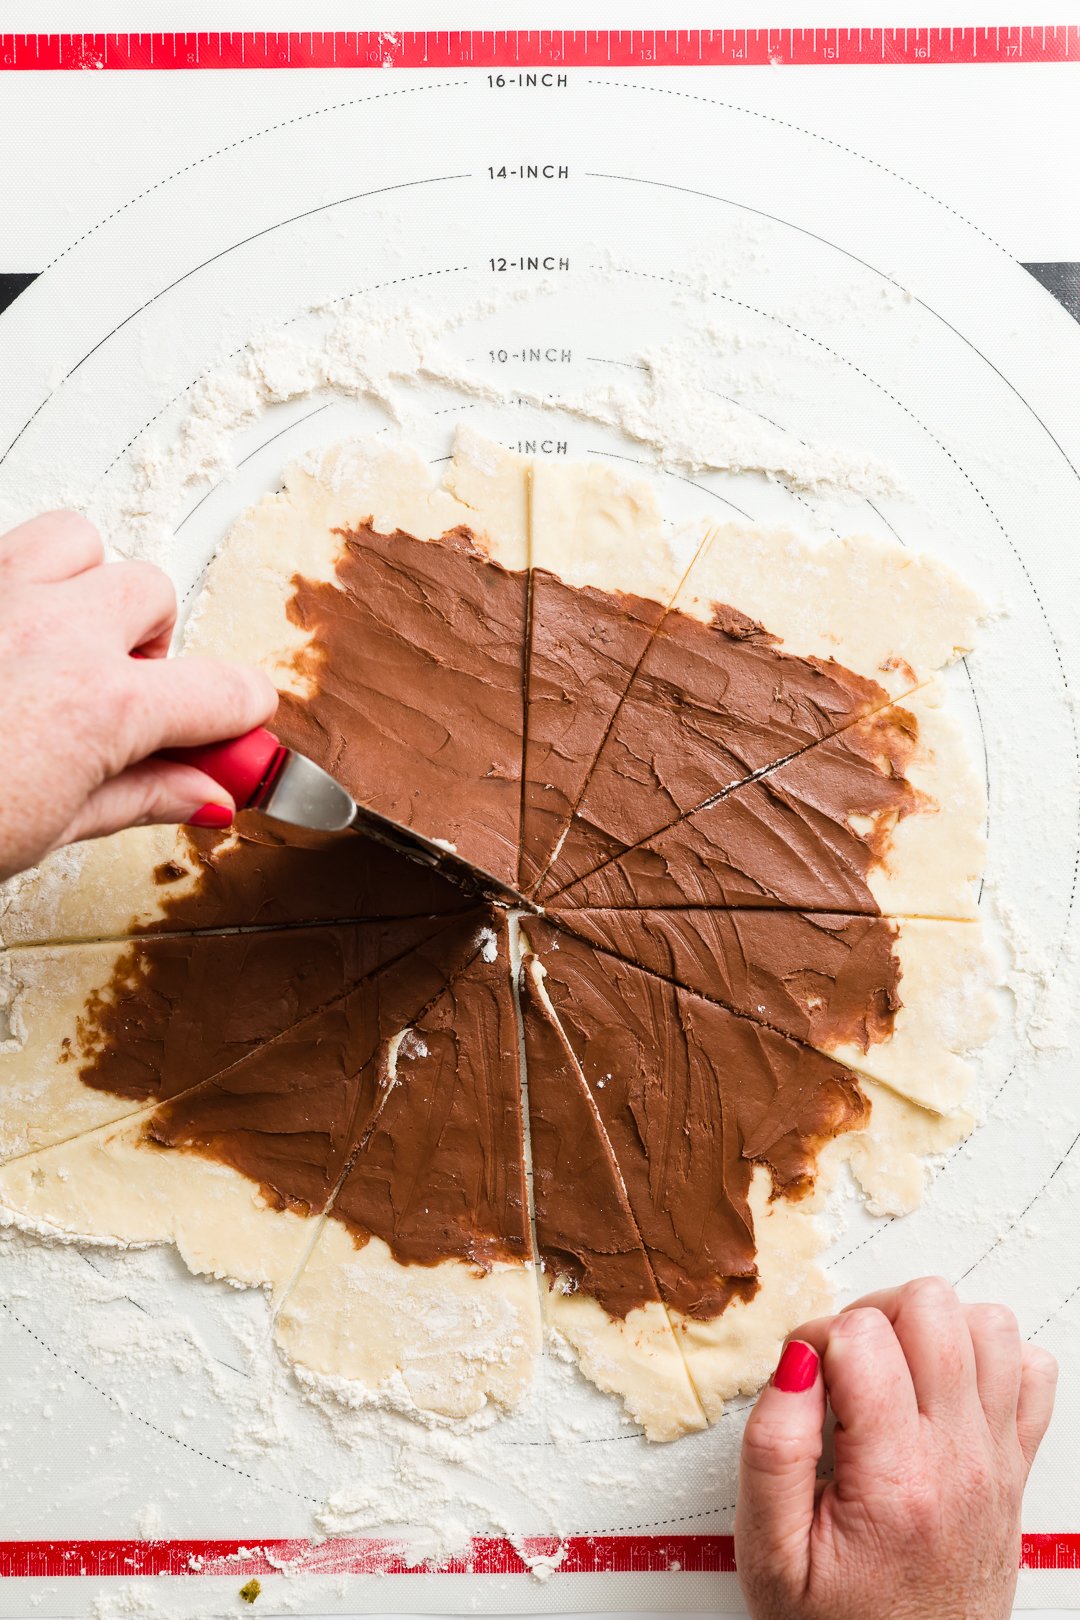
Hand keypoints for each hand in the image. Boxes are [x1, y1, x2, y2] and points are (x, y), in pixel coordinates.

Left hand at [0, 510, 276, 879]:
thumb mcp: (50, 829)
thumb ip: (139, 796)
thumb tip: (202, 794)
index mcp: (102, 705)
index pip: (227, 692)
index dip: (241, 720)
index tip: (231, 739)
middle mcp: (57, 630)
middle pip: (153, 596)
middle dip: (151, 647)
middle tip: (120, 702)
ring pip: (80, 544)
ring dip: (84, 587)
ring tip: (61, 644)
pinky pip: (4, 548)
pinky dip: (15, 581)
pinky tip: (1, 638)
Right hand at [736, 1276, 1057, 1619]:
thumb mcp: (770, 1555)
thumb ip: (771, 1450)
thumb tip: (794, 1363)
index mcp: (896, 1479)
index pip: (863, 1335)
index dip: (815, 1339)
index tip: (801, 1382)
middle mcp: (960, 1460)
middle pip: (932, 1307)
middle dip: (874, 1316)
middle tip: (845, 1367)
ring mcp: (997, 1458)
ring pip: (988, 1324)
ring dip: (932, 1330)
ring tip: (892, 1371)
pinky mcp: (1016, 1465)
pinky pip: (1034, 1370)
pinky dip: (991, 1360)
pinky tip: (944, 1390)